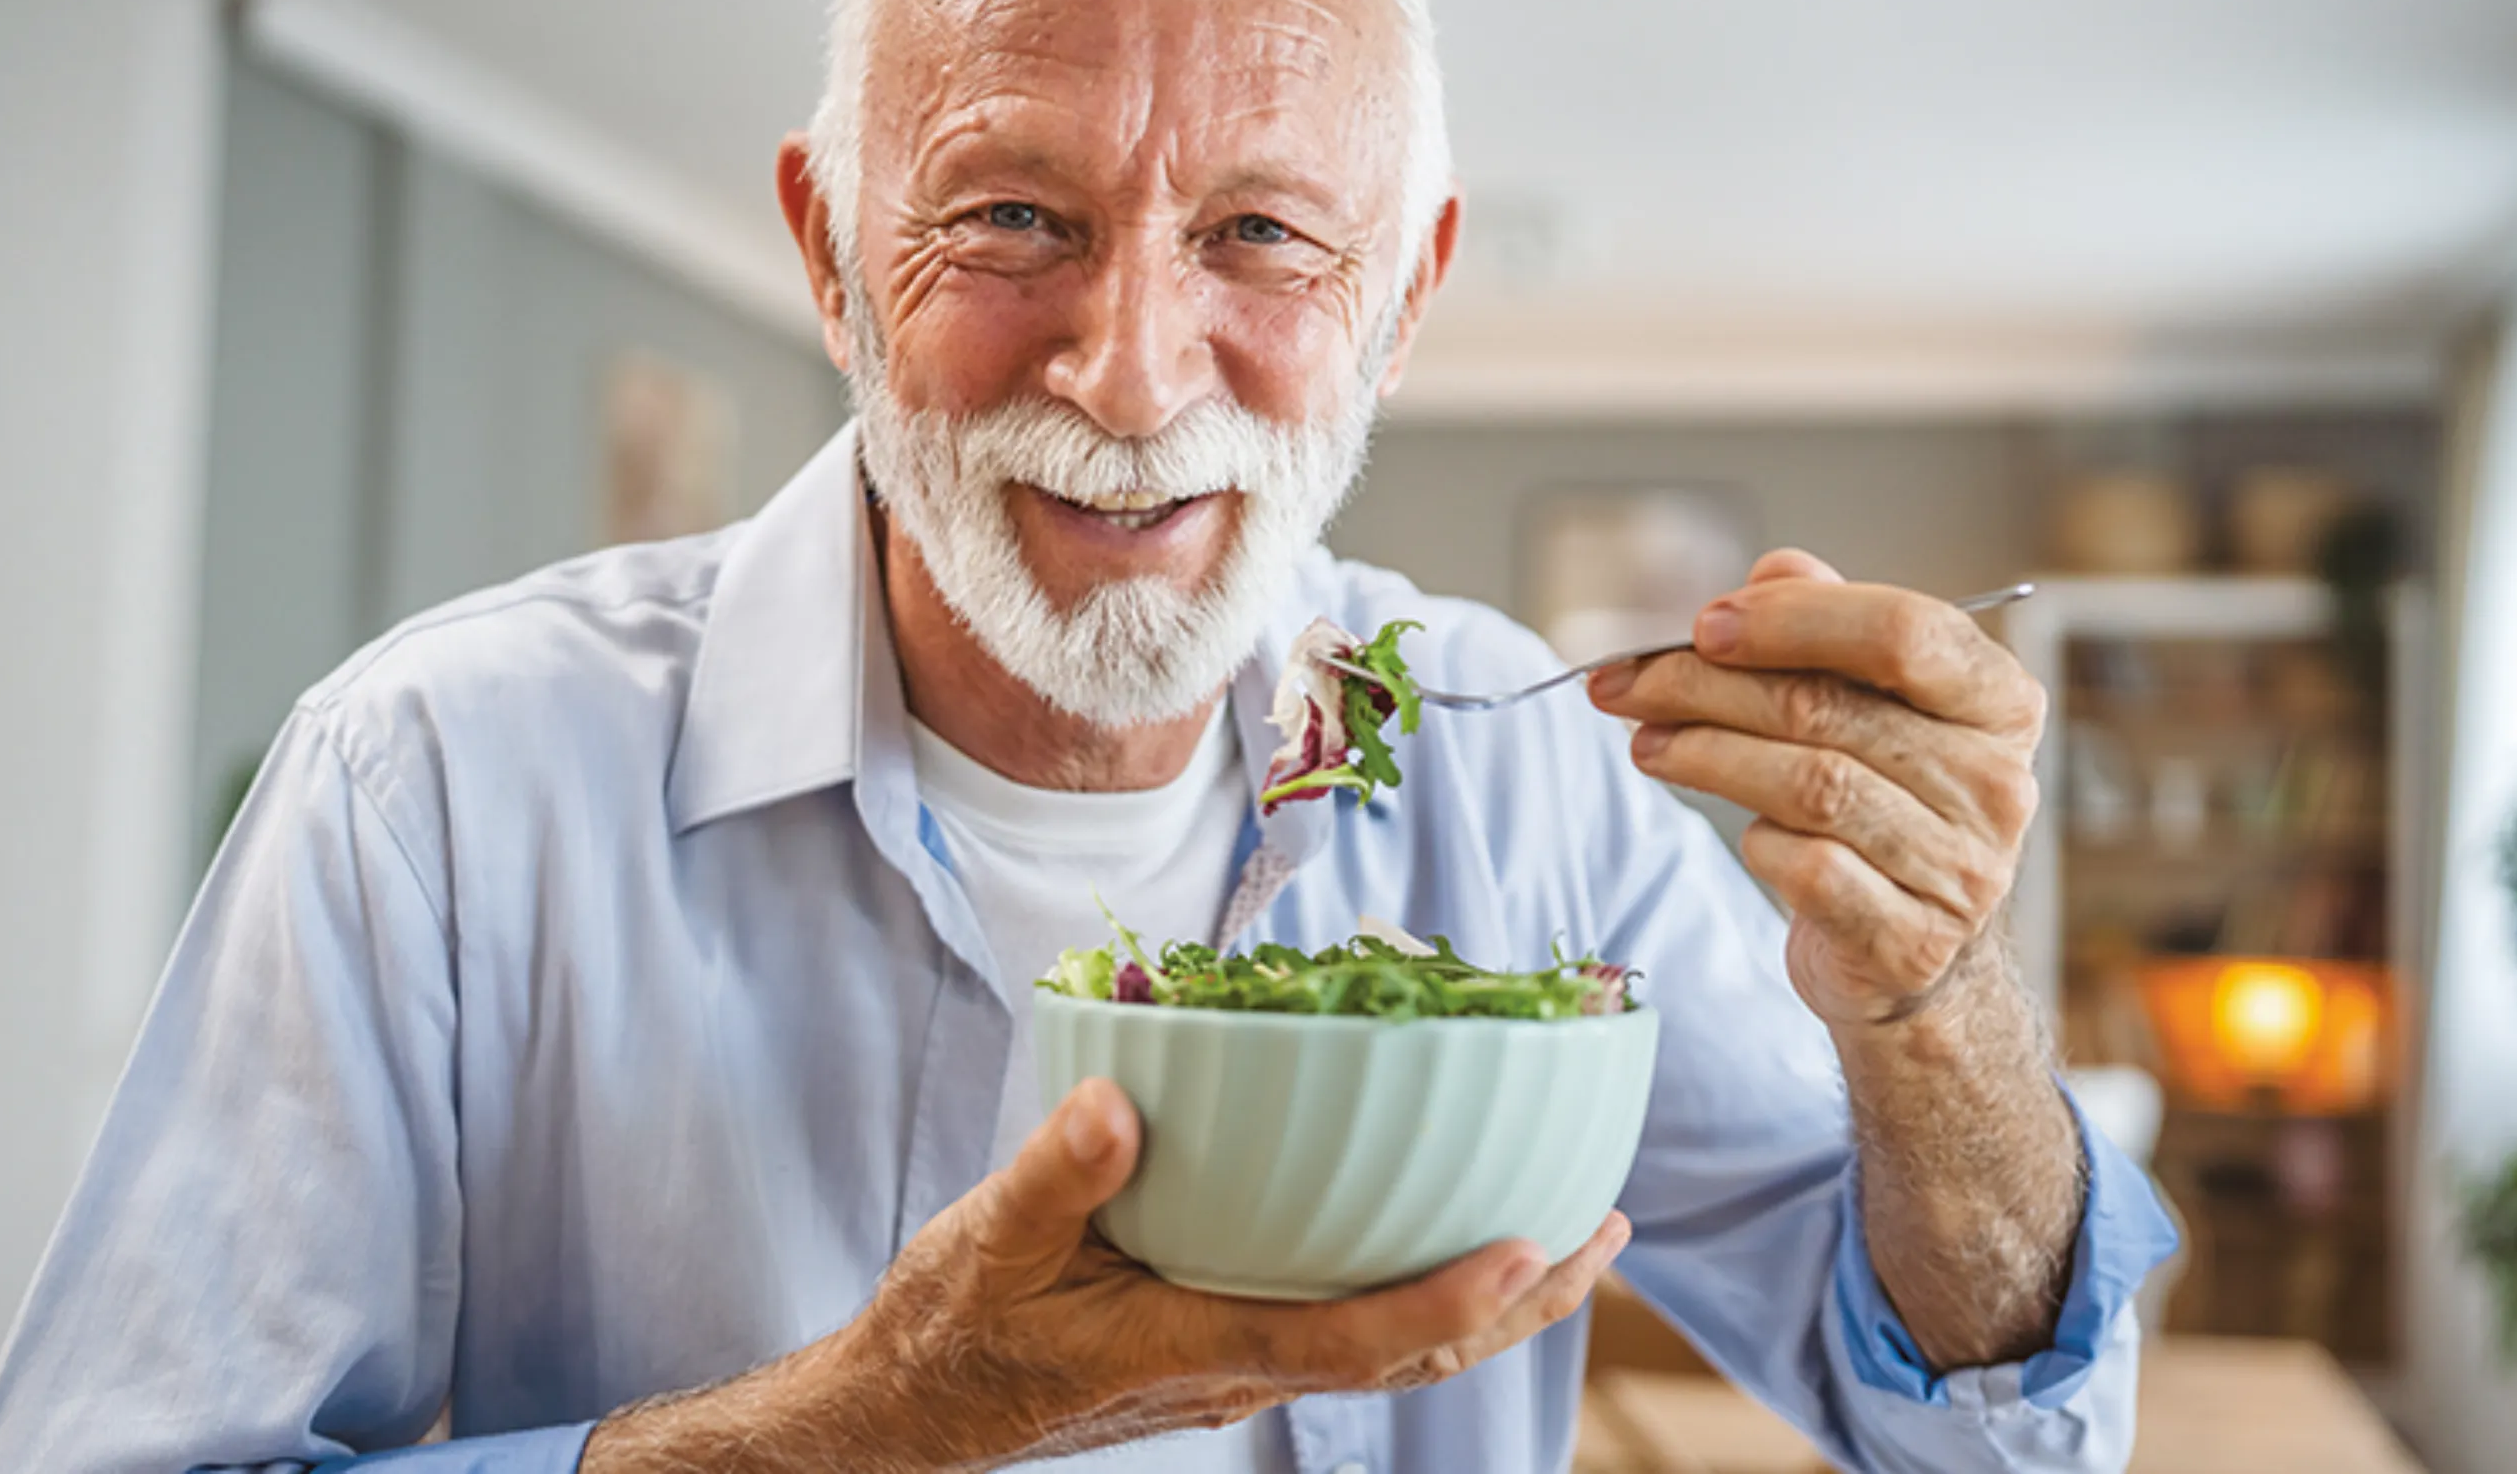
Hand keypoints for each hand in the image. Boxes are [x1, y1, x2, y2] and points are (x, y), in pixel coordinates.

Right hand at [586, 1078, 1628, 1471]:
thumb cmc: (950, 1332)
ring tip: (1572, 1236)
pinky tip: (1439, 1233)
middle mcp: (1239, 1369)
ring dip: (1492, 1301)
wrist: (908, 1414)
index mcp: (1195, 1347)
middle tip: (1609, 1229)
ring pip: (1393, 1347)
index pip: (1350, 1340)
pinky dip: (1422, 1290)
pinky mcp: (1224, 1348)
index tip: (1534, 1247)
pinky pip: (1351, 1326)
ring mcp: (1239, 1367)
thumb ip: (1055, 1176)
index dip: (1448, 1302)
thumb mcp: (988, 1242)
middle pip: (1411, 1356)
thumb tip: (1117, 1103)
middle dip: (1521, 1302)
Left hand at [1588, 549, 2045, 1027]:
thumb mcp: (1869, 704)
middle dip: (1706, 687)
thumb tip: (1772, 574)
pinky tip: (1739, 830)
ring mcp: (1962, 867)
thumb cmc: (1883, 804)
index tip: (1703, 625)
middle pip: (1829, 709)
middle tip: (1626, 682)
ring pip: (1811, 787)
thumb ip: (1828, 628)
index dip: (1792, 619)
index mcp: (1998, 701)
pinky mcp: (1911, 939)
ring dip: (1707, 756)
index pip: (1903, 631)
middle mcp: (1995, 782)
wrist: (1911, 948)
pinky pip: (1810, 869)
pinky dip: (1759, 842)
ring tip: (1647, 742)